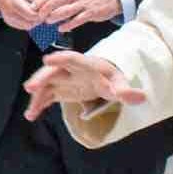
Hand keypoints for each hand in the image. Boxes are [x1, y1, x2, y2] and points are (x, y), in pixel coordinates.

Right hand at [0, 0, 44, 31]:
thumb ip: (39, 1)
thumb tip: (49, 10)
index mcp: (14, 3)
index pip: (32, 15)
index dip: (41, 14)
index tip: (45, 9)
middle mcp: (10, 14)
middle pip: (30, 23)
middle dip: (38, 18)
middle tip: (42, 11)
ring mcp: (9, 19)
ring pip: (28, 26)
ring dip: (34, 21)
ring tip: (35, 11)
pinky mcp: (9, 22)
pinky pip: (23, 26)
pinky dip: (29, 22)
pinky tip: (29, 14)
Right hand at [22, 51, 146, 121]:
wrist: (102, 78)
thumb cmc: (110, 77)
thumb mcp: (119, 82)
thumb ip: (127, 91)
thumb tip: (143, 97)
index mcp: (85, 64)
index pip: (72, 58)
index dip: (60, 58)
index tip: (48, 59)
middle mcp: (69, 70)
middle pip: (53, 71)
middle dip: (41, 78)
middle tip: (30, 87)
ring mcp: (61, 80)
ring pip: (45, 85)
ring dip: (36, 96)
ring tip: (30, 111)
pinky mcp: (58, 90)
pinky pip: (45, 96)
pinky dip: (38, 105)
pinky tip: (31, 115)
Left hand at [33, 0, 120, 32]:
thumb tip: (46, 6)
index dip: (42, 1)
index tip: (33, 8)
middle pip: (58, 0)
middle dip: (46, 8)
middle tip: (39, 16)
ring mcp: (84, 3)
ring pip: (67, 9)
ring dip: (56, 16)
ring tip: (48, 21)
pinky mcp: (91, 12)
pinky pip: (78, 19)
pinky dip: (69, 24)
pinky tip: (62, 29)